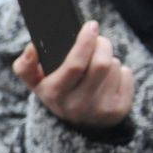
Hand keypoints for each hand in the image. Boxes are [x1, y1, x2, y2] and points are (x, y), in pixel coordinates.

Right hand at [11, 21, 134, 128]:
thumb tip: (31, 48)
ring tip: (98, 66)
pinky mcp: (119, 110)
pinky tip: (109, 80)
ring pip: (114, 67)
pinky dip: (121, 71)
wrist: (79, 126)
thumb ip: (25, 65)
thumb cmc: (57, 93)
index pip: (75, 65)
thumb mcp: (36, 83)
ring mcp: (100, 109)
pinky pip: (127, 75)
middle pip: (101, 63)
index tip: (90, 26)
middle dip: (102, 45)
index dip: (85, 42)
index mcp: (54, 94)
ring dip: (109, 59)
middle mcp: (77, 104)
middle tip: (98, 40)